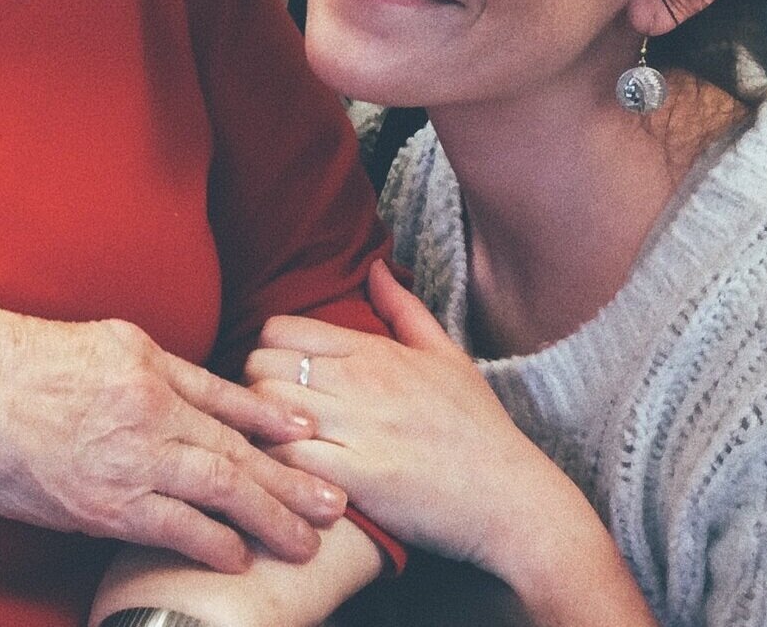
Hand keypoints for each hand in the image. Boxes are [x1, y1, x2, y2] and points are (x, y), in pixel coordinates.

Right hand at [0, 303, 348, 574]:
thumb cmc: (24, 363)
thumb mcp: (104, 344)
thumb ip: (161, 370)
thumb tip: (214, 395)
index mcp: (149, 365)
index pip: (228, 399)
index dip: (275, 421)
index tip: (310, 437)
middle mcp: (147, 411)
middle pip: (236, 452)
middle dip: (290, 483)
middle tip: (334, 505)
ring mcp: (127, 461)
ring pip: (217, 493)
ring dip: (266, 519)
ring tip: (302, 540)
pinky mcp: (100, 505)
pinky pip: (172, 529)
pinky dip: (211, 543)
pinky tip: (237, 556)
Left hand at [243, 265, 594, 576]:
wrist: (513, 500)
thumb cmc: (479, 430)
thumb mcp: (447, 356)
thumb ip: (403, 309)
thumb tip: (373, 265)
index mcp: (375, 351)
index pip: (279, 328)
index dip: (267, 352)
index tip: (278, 378)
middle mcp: (361, 383)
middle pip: (260, 364)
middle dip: (253, 388)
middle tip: (266, 414)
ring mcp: (359, 428)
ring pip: (265, 406)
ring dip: (258, 427)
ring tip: (272, 444)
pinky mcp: (358, 476)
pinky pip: (287, 457)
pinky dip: (277, 466)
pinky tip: (288, 476)